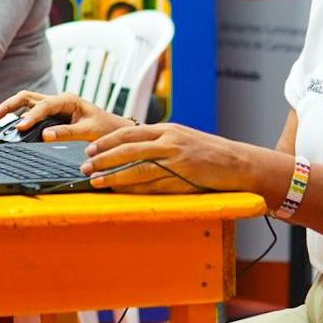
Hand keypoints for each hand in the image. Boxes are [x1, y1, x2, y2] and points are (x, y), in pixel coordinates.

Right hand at [0, 91, 132, 142]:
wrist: (117, 131)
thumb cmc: (106, 129)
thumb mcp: (88, 132)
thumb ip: (66, 133)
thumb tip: (45, 136)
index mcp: (68, 100)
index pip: (43, 106)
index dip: (30, 117)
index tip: (21, 127)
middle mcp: (59, 100)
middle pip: (27, 97)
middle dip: (9, 105)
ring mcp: (54, 107)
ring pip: (26, 102)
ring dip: (10, 108)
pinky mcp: (52, 115)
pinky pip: (31, 111)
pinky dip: (18, 115)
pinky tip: (9, 122)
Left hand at [81, 122, 251, 193]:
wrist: (237, 163)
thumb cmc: (206, 152)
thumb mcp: (181, 137)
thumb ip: (157, 141)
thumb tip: (128, 149)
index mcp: (167, 130)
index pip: (129, 133)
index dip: (106, 142)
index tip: (89, 150)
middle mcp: (169, 142)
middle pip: (128, 149)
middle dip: (103, 158)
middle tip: (85, 166)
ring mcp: (177, 161)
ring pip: (138, 168)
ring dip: (114, 176)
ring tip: (96, 181)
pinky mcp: (184, 178)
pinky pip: (153, 186)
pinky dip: (135, 190)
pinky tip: (121, 192)